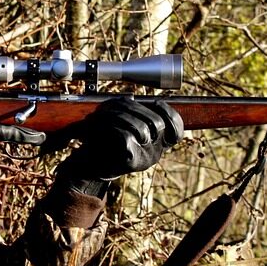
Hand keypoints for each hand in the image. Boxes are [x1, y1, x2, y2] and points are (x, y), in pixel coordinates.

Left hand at [57, 97, 183, 186]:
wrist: (89, 167)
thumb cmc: (106, 143)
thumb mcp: (123, 128)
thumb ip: (134, 115)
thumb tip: (134, 98)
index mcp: (157, 145)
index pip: (176, 130)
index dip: (170, 114)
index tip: (157, 102)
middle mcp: (154, 153)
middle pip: (156, 122)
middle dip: (134, 108)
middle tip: (115, 105)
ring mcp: (145, 158)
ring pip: (141, 127)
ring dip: (118, 115)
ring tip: (102, 114)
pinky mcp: (131, 161)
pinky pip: (126, 136)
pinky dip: (111, 127)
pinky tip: (99, 125)